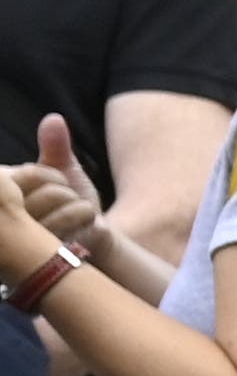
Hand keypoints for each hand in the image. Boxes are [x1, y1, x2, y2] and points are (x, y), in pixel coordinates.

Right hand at [9, 115, 99, 266]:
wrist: (90, 237)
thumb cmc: (68, 202)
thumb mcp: (62, 171)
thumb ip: (55, 147)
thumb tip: (54, 119)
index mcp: (2, 195)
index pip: (25, 174)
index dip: (50, 176)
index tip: (58, 184)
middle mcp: (6, 219)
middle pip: (42, 189)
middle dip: (64, 190)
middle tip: (68, 200)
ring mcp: (22, 240)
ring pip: (57, 202)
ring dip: (78, 204)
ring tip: (77, 212)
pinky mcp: (41, 256)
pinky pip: (71, 225)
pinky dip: (86, 218)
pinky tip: (86, 225)